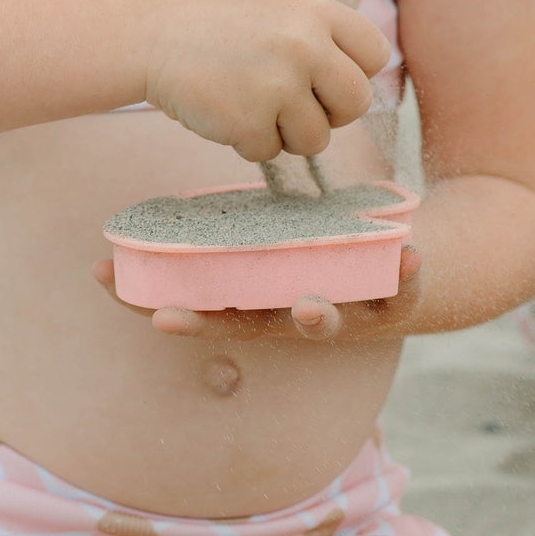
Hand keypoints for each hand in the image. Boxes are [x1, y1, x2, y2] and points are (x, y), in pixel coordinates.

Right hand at [92, 243, 423, 345]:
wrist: (408, 280)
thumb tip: (173, 209)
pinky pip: (403, 293)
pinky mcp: (397, 303)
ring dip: (314, 318)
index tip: (123, 296)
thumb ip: (237, 240)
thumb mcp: (281, 253)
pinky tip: (411, 253)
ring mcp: (347, 315)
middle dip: (208, 324)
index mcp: (268, 305)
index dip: (167, 306)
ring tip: (307, 306)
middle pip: (250, 327)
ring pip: (326, 325)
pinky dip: (407, 275)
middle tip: (165, 321)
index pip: (208, 310)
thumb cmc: (327, 262)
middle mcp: (297, 319)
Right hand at [141, 0, 390, 160]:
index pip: (375, 54)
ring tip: (252, 104)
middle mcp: (304, 43)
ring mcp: (278, 83)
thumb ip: (323, 37)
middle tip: (293, 104)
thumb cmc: (216, 28)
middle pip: (356, 102)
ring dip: (286, 133)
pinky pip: (270, 152)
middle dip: (328, 113)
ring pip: (316, 138)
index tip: (325, 79)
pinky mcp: (250, 121)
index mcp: (315, 10)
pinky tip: (226, 112)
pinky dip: (248, 142)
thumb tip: (360, 86)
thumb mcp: (279, 9)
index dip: (353, 73)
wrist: (150, 37)